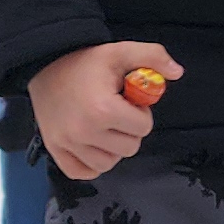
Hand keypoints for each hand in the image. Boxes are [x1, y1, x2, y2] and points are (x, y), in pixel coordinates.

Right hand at [30, 40, 180, 179]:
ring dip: (112, 147)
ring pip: (108, 163)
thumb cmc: (87, 61)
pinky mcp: (54, 149)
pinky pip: (82, 172)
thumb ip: (154, 56)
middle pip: (129, 148)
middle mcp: (83, 131)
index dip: (140, 112)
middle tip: (116, 112)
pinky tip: (92, 143)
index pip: (143, 128)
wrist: (46, 63)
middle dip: (129, 131)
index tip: (127, 100)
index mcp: (103, 109)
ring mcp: (67, 143)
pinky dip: (91, 162)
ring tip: (104, 126)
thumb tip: (178, 72)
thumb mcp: (122, 51)